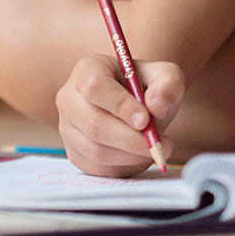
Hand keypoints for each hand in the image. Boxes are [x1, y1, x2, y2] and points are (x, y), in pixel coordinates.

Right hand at [56, 54, 182, 176]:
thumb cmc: (146, 88)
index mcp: (87, 70)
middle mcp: (69, 98)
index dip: (120, 105)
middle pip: (93, 124)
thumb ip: (167, 85)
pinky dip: (122, 165)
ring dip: (129, 154)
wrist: (135, 108)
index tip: (145, 120)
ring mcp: (67, 127)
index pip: (95, 87)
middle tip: (156, 144)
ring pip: (95, 149)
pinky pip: (96, 166)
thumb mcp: (164, 76)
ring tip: (153, 148)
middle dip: (129, 138)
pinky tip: (138, 155)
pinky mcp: (74, 152)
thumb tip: (156, 107)